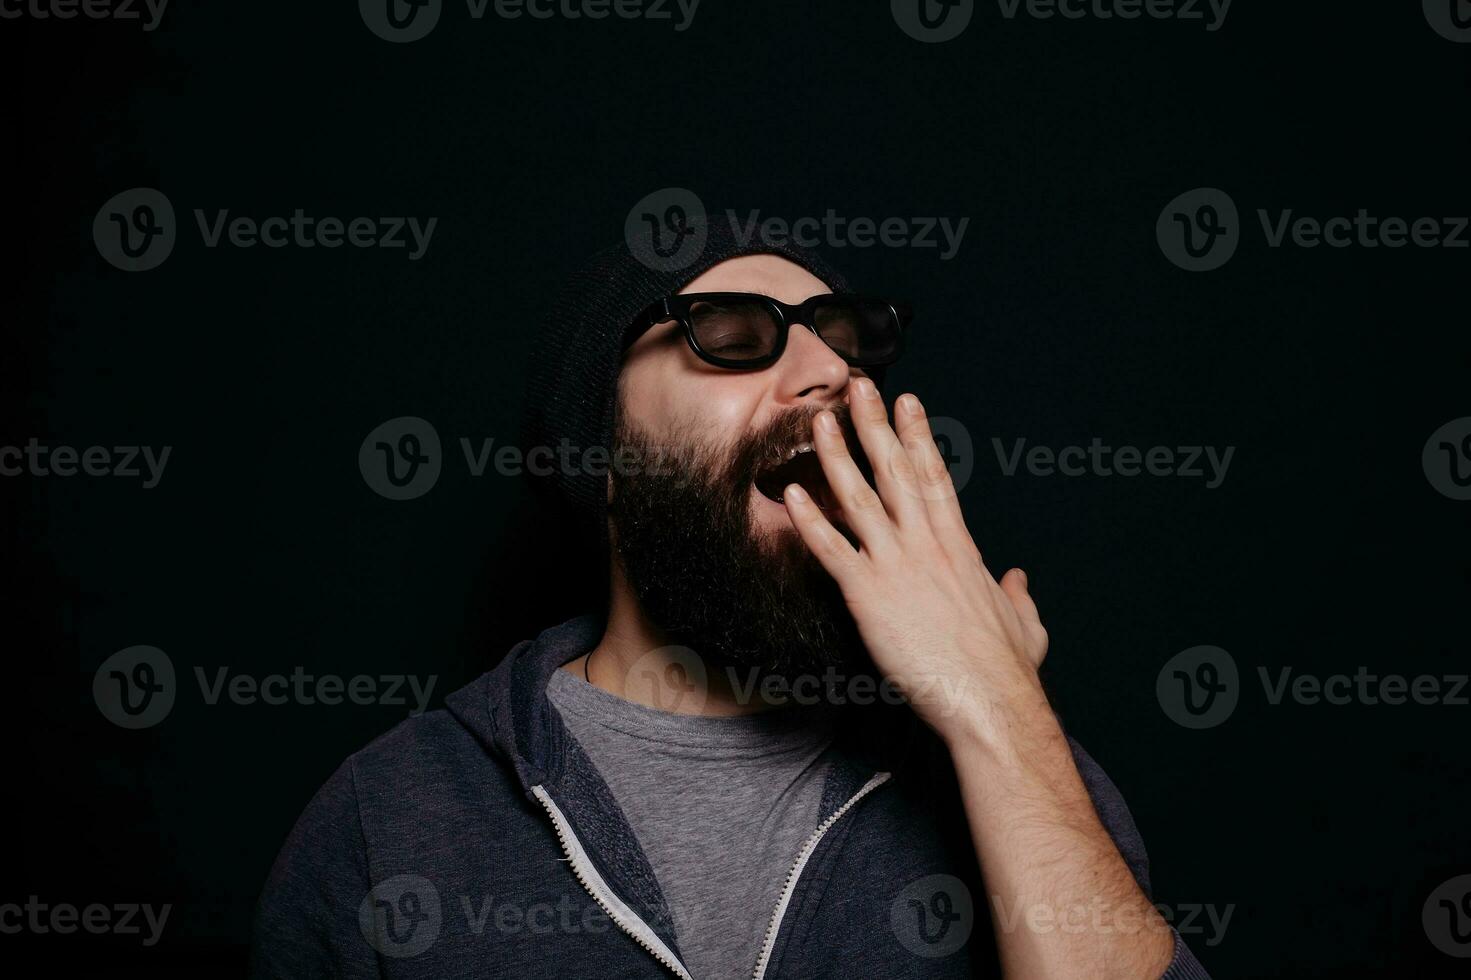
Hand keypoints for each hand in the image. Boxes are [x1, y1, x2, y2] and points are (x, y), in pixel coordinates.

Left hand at [782, 377, 1049, 742]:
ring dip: (836, 455)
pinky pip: (831, 550)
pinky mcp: (870, 595)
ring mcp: (897, 566)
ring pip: (859, 497)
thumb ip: (1017, 594)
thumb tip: (1017, 578)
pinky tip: (788, 495)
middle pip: (895, 471)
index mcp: (959, 546)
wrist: (988, 699)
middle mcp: (927, 544)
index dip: (917, 436)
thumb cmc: (1006, 669)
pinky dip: (809, 521)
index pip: (934, 477)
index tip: (907, 403)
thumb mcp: (1024, 623)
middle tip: (858, 385)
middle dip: (875, 424)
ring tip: (819, 420)